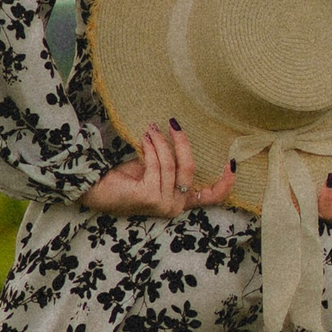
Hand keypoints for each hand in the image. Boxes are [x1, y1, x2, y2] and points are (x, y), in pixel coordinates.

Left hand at [83, 120, 236, 216]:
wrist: (98, 190)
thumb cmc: (126, 179)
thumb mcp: (156, 168)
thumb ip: (172, 162)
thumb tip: (182, 136)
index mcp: (180, 201)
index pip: (211, 197)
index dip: (226, 182)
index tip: (232, 161)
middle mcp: (174, 207)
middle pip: (190, 170)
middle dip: (183, 143)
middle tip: (173, 123)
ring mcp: (162, 204)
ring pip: (172, 164)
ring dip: (161, 142)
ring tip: (151, 129)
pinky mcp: (149, 197)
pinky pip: (157, 164)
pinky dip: (151, 148)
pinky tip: (144, 139)